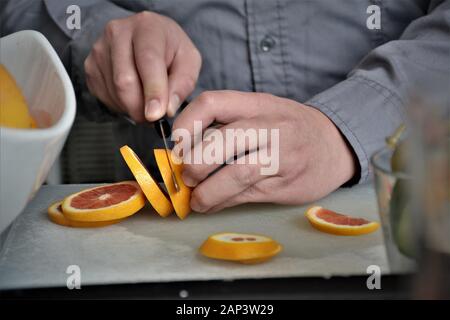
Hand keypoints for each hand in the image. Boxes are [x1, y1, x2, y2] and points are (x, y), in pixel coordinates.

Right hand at [84, 11, 201, 121]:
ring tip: (147, 102)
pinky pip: (104, 97)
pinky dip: (121, 106)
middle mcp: (117, 33)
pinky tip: (133, 96)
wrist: (148, 38)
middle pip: (125, 81)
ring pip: (114, 92)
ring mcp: (99, 49)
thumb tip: (167, 109)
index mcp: (147, 27)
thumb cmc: (171, 50)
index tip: (156, 114)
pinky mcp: (90, 66)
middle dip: (142, 107)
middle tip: (156, 117)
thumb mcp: (189, 61)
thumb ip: (182, 84)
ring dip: (133, 108)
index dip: (152, 90)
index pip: (148, 61)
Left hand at [173, 91, 356, 212]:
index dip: (186, 123)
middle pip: (223, 141)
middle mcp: (270, 127)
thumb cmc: (289, 127)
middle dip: (196, 162)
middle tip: (186, 175)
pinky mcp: (285, 184)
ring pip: (236, 174)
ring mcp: (281, 157)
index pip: (213, 103)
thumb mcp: (262, 111)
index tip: (177, 144)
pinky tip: (212, 205)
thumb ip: (228, 125)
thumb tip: (184, 152)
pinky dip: (223, 202)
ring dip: (207, 191)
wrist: (335, 144)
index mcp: (258, 104)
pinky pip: (247, 195)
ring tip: (196, 199)